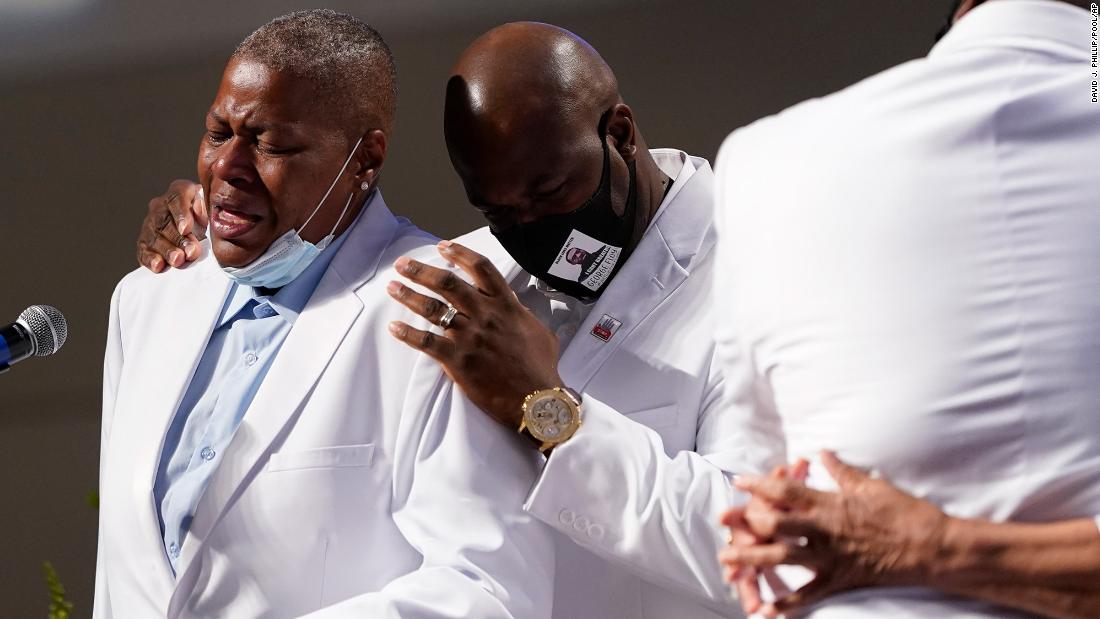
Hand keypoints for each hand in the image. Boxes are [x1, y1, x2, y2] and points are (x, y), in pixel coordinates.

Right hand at [136, 179, 206, 271]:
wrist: (203, 235)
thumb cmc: (211, 221)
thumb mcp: (214, 213)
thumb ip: (209, 210)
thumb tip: (201, 213)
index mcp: (180, 192)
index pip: (176, 198)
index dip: (180, 213)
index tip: (186, 229)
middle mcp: (161, 205)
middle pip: (164, 220)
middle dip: (178, 238)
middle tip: (191, 252)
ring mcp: (150, 224)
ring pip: (154, 236)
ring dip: (167, 250)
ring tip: (179, 260)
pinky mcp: (145, 242)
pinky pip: (144, 250)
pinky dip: (151, 258)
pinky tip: (159, 265)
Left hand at [386, 240, 563, 429]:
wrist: (537, 400)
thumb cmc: (541, 369)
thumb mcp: (539, 332)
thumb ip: (523, 315)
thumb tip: (518, 310)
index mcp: (506, 305)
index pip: (481, 268)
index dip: (459, 253)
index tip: (442, 247)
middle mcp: (485, 315)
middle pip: (448, 283)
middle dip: (421, 270)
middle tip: (403, 264)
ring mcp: (470, 337)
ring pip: (433, 308)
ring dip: (409, 295)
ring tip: (393, 287)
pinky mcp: (458, 361)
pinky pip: (427, 342)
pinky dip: (408, 334)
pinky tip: (394, 327)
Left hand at [719, 451, 948, 617]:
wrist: (932, 548)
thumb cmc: (904, 512)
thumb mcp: (870, 485)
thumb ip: (840, 471)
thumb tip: (822, 452)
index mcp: (829, 503)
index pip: (786, 490)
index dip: (760, 484)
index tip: (739, 481)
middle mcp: (823, 530)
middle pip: (775, 523)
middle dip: (745, 521)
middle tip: (722, 519)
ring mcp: (830, 557)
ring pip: (782, 558)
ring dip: (751, 558)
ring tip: (726, 559)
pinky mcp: (840, 579)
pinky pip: (808, 595)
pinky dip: (786, 604)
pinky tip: (765, 611)